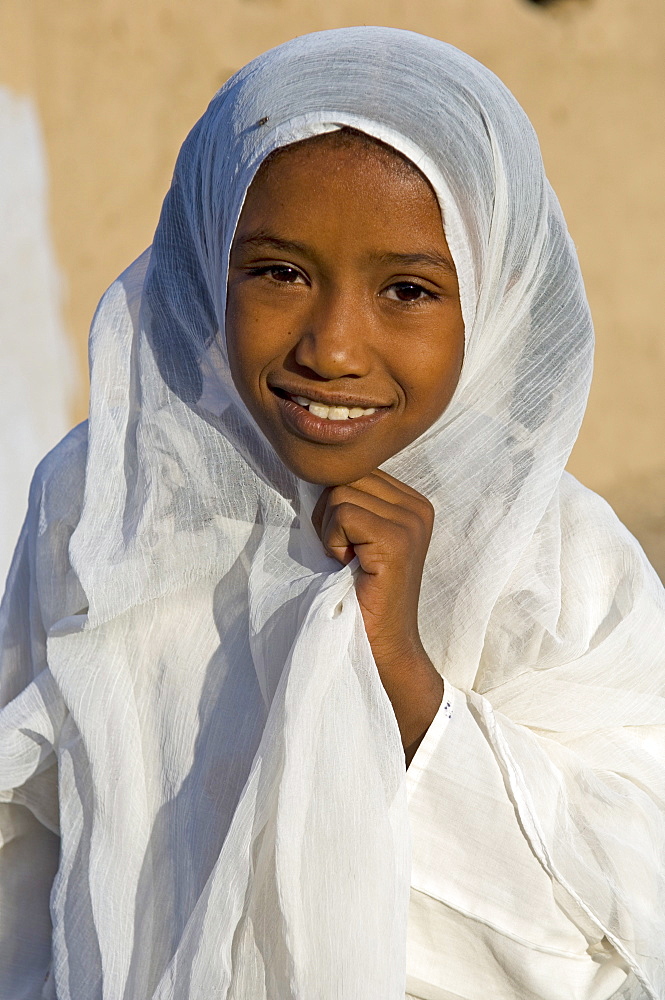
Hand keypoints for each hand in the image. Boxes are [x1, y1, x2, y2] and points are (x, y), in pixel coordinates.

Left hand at [312, 470, 443, 761]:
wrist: (381, 647)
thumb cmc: (357, 594)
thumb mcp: (356, 537)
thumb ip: (350, 500)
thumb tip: (314, 467)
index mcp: (411, 501)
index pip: (354, 470)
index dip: (335, 505)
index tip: (348, 544)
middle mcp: (418, 506)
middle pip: (345, 476)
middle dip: (330, 514)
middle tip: (345, 554)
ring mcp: (411, 522)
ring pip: (339, 493)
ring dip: (330, 531)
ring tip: (350, 562)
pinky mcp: (397, 539)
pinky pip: (343, 514)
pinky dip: (333, 541)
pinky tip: (350, 566)